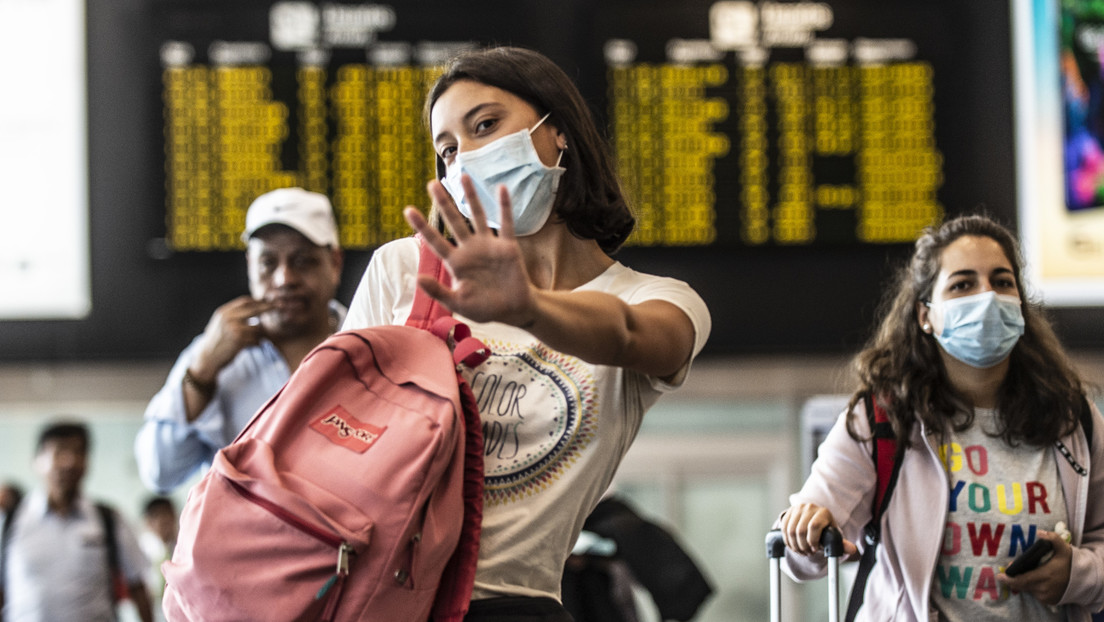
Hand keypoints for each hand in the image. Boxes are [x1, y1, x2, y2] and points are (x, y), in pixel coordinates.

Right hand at [191, 295, 272, 381]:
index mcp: (224, 312)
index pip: (245, 301)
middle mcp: (228, 318)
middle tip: (279, 307)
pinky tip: (250, 347)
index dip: (259, 301)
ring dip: (258, 335)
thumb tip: (257, 305)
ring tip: (251, 340)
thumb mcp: (222, 323)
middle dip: (268, 308)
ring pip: (257, 327)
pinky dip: (256, 343)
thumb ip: (235, 314)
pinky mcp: (239, 340)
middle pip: (254, 309)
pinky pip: (256, 339)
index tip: (270, 302)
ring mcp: (234, 328)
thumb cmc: (219, 341)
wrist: (209, 357)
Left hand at [404, 176, 535, 326]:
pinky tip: (501, 188)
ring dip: (472, 197)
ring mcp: (488, 246)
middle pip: (454, 221)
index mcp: (456, 263)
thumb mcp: (458, 304)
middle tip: (432, 183)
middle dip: (443, 203)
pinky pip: (505, 223)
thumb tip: (417, 279)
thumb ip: (438, 292)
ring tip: (463, 176)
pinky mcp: (507, 246)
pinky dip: (504, 207)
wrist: (513, 310)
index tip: (408, 210)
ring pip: (477, 216)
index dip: (423, 226)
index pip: (435, 241)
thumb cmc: (485, 308)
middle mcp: (470, 249)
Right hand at [779, 503, 858, 558]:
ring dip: (794, 545)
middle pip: (801, 530)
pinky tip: (794, 546)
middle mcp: (810, 507)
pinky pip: (784, 529)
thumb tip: (852, 550)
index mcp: (824, 512)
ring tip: (801, 551)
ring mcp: (797, 509)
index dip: (812, 541)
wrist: (814, 521)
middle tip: (807, 553)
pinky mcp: (788, 512)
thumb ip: (841, 544)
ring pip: (790, 531)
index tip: (815, 550)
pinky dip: (788, 541)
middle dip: (803, 546)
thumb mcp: (834, 536)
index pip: (814, 526)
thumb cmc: (826, 531)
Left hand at [997, 530, 1071, 605]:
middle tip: (1007, 573)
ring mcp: (1046, 596)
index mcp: (1045, 575)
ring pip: (1028, 589)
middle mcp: (1044, 588)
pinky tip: (1032, 580)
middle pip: (1022, 585)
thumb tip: (1039, 532)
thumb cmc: (1069, 563)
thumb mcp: (1062, 548)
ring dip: (1024, 583)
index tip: (999, 576)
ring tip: (1022, 574)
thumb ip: (1052, 538)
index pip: (1022, 580)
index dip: (1009, 579)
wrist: (1082, 580)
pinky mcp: (1048, 601)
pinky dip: (1032, 587)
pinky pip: (1035, 594)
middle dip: (1013, 579)